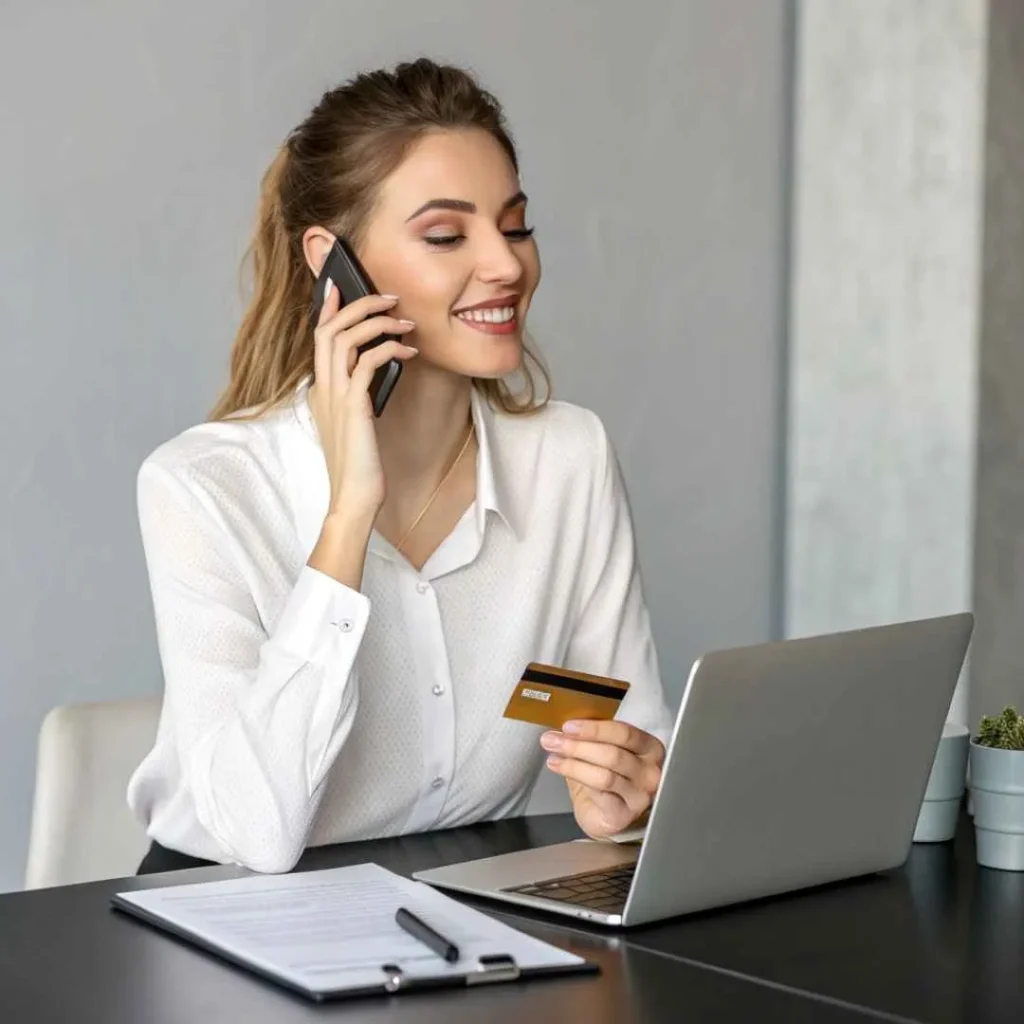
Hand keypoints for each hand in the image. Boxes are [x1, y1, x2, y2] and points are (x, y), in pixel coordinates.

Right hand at [308, 283, 418, 516]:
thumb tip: (374, 370)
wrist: (354, 498)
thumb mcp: (356, 423)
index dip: (329, 308)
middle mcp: (323, 388)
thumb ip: (357, 396)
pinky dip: (389, 349)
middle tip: (388, 297)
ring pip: (344, 338)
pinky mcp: (354, 406)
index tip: (340, 285)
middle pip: (329, 328)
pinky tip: (410, 352)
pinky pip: (368, 362)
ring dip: (376, 321)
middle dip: (359, 304)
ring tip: (404, 320)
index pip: (319, 337)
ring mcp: (335, 396)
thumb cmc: (360, 465)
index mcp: (321, 390)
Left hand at [541, 720, 664, 838]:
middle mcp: (650, 772)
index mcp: (649, 748)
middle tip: (552, 740)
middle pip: (613, 755)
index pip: (624, 733)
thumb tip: (565, 727)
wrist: (607, 814)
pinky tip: (559, 769)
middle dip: (578, 746)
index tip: (568, 727)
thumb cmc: (608, 777)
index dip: (594, 729)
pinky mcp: (623, 815)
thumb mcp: (604, 749)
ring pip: (604, 776)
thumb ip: (591, 736)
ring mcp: (640, 796)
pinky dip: (576, 779)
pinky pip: (599, 794)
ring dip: (573, 764)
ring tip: (553, 756)